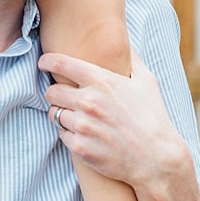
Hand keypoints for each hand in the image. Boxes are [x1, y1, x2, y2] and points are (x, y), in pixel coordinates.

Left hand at [39, 49, 190, 187]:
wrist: (155, 157)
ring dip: (62, 114)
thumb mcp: (147, 81)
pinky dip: (70, 133)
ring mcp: (83, 126)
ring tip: (78, 116)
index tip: (44, 62)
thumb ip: (131, 59)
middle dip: (56, 92)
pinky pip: (62, 135)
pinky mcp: (79, 148)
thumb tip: (123, 43)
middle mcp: (88, 102)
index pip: (61, 64)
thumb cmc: (153, 116)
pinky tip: (85, 133)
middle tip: (66, 96)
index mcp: (102, 81)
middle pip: (51, 91)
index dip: (47, 61)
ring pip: (54, 114)